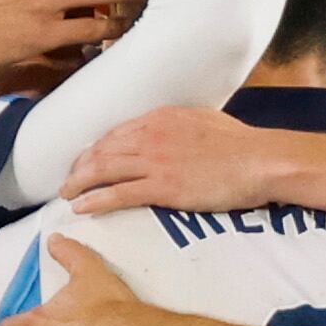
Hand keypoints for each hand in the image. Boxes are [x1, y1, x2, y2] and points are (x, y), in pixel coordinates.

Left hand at [61, 107, 286, 218]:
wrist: (258, 160)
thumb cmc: (240, 144)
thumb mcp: (203, 121)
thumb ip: (179, 126)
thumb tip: (172, 132)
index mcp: (160, 118)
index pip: (116, 133)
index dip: (96, 149)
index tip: (87, 161)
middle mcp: (150, 135)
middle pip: (101, 150)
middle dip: (80, 166)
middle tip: (68, 181)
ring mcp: (154, 161)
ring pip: (102, 170)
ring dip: (79, 183)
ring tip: (66, 195)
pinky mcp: (162, 187)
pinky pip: (117, 193)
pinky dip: (95, 200)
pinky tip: (81, 207)